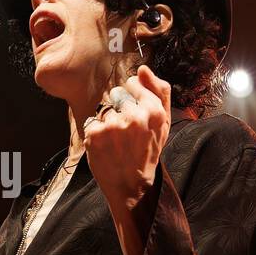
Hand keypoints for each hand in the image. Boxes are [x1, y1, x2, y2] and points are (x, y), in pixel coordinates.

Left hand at [84, 64, 170, 209]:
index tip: (134, 112)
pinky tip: (106, 147)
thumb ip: (159, 92)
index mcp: (154, 111)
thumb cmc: (148, 152)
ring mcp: (113, 126)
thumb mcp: (163, 123)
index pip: (134, 82)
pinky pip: (92, 122)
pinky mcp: (94, 135)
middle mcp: (134, 117)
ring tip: (116, 142)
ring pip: (104, 109)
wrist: (132, 186)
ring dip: (107, 123)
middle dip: (119, 110)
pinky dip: (95, 133)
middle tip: (126, 133)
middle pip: (118, 94)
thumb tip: (142, 68)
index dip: (132, 96)